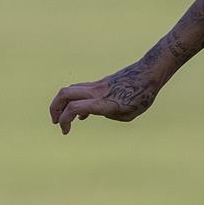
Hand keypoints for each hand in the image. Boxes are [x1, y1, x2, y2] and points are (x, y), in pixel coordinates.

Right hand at [49, 56, 169, 133]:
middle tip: (56, 122)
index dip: (64, 120)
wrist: (149, 73)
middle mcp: (96, 92)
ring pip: (70, 90)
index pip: (74, 108)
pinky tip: (81, 114)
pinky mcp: (100, 82)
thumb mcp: (127, 115)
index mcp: (103, 102)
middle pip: (64, 94)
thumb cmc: (143, 96)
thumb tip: (96, 111)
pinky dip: (75, 100)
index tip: (66, 131)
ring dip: (62, 103)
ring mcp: (97, 85)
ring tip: (63, 118)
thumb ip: (109, 115)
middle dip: (54, 109)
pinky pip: (81, 90)